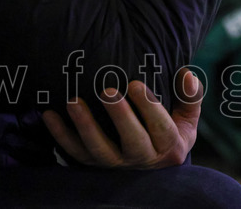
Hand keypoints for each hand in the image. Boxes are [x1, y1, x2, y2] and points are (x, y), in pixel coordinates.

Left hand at [41, 69, 202, 168]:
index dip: (149, 107)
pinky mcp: (94, 165)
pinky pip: (75, 153)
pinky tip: (49, 114)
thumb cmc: (172, 129)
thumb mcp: (189, 118)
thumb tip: (186, 74)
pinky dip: (60, 135)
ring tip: (73, 102)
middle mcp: (142, 159)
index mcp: (169, 146)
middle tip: (108, 90)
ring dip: (84, 126)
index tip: (136, 83)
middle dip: (119, 116)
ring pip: (98, 151)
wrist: (155, 163)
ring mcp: (116, 164)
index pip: (161, 128)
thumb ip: (191, 95)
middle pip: (132, 141)